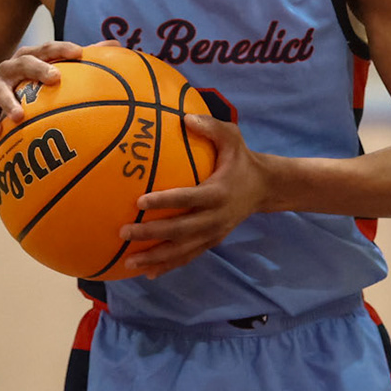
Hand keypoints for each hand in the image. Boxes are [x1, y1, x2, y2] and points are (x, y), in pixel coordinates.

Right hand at [0, 41, 87, 135]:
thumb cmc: (26, 84)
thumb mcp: (47, 72)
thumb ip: (79, 62)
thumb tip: (116, 45)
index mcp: (30, 58)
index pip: (47, 49)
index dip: (62, 48)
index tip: (79, 53)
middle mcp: (11, 68)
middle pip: (25, 63)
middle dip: (39, 68)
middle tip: (55, 78)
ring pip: (1, 90)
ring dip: (10, 101)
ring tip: (20, 115)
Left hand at [121, 115, 268, 278]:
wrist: (265, 188)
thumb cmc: (241, 159)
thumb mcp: (233, 138)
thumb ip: (211, 126)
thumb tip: (185, 117)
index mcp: (218, 192)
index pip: (188, 198)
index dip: (165, 201)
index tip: (140, 201)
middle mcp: (216, 217)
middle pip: (181, 230)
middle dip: (152, 234)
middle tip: (124, 232)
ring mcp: (214, 233)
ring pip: (182, 250)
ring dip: (156, 258)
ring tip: (129, 261)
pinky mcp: (212, 242)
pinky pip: (188, 256)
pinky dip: (169, 266)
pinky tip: (148, 272)